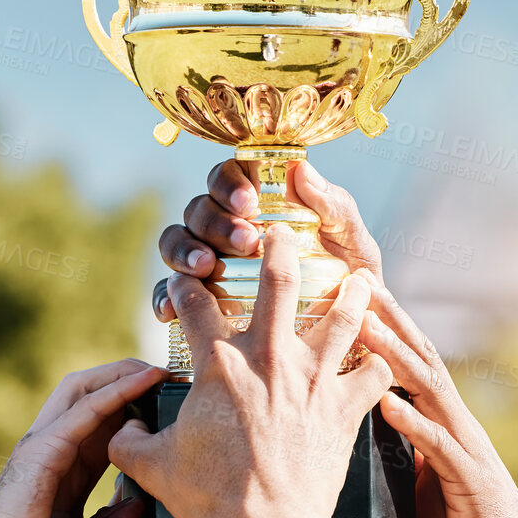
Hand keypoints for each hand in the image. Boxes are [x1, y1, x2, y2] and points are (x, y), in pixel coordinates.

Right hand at [0, 359, 164, 517]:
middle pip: (93, 396)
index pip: (105, 426)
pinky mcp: (40, 452)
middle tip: (176, 379)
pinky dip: (116, 390)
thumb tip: (146, 517)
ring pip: (84, 388)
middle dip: (133, 380)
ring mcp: (43, 447)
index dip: (139, 409)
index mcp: (66, 473)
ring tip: (162, 369)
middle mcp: (53, 452)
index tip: (178, 407)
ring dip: (125, 373)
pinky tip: (145, 381)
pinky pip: (83, 409)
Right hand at [110, 230, 391, 517]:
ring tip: (362, 278)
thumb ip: (127, 440)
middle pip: (278, 282)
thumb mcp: (152, 468)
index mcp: (219, 364)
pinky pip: (375, 374)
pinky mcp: (345, 409)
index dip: (186, 287)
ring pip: (343, 317)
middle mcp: (269, 359)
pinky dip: (382, 363)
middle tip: (283, 233)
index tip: (185, 282)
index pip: (196, 304)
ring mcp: (313, 381)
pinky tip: (384, 357)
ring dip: (353, 294)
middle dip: (280, 249)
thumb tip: (117, 430)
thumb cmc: (210, 497)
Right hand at [152, 159, 382, 324]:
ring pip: (176, 244)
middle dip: (216, 222)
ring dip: (185, 251)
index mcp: (260, 208)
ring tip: (205, 268)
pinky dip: (163, 298)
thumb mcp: (354, 247)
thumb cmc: (351, 288)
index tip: (249, 201)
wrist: (354, 345)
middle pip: (199, 210)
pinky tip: (171, 310)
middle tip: (245, 242)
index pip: (229, 179)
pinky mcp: (198, 306)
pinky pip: (167, 295)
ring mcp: (209, 267)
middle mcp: (228, 232)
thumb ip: (336, 208)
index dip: (230, 182)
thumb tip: (303, 171)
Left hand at [357, 289, 517, 517]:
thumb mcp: (423, 492)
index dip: (385, 328)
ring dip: (395, 356)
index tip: (351, 294)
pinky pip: (439, 446)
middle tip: (357, 280)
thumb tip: (362, 447)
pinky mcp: (471, 483)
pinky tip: (387, 404)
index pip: (411, 365)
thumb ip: (399, 464)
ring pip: (429, 390)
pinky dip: (413, 423)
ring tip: (364, 325)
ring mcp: (467, 451)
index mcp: (442, 426)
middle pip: (421, 360)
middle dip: (389, 319)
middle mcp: (457, 427)